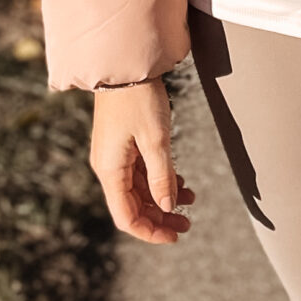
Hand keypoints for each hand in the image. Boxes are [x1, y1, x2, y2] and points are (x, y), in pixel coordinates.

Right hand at [90, 79, 195, 244]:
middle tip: (188, 223)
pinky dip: (160, 179)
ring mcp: (115, 155)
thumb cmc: (138, 98)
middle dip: (160, 217)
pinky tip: (180, 180)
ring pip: (139, 189)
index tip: (175, 236)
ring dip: (163, 197)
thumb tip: (167, 206)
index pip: (127, 217)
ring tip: (191, 200)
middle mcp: (109, 167)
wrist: (125, 64)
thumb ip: (162, 175)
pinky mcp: (123, 144)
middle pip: (133, 206)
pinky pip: (140, 172)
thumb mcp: (156, 139)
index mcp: (110, 171)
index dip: (150, 232)